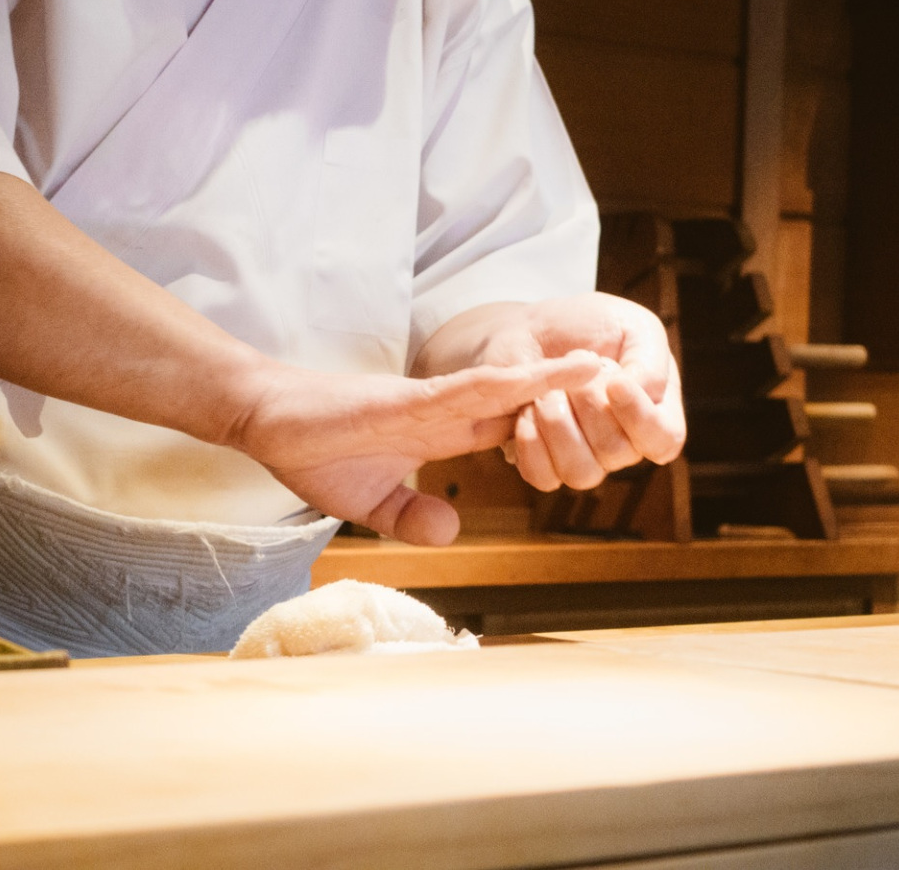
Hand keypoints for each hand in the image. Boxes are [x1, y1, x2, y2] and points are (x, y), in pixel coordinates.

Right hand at [226, 351, 600, 545]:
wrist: (267, 420)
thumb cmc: (315, 453)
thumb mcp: (373, 505)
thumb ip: (413, 515)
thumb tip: (453, 531)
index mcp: (444, 433)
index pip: (514, 429)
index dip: (557, 427)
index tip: (601, 428)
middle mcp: (448, 412)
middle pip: (526, 401)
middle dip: (574, 396)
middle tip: (631, 387)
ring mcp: (431, 401)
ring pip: (509, 386)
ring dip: (558, 377)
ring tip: (609, 366)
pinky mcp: (410, 399)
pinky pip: (469, 389)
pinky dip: (509, 382)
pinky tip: (545, 376)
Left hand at [418, 293, 685, 491]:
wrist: (528, 329)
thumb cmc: (586, 324)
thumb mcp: (630, 324)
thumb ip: (649, 360)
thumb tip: (644, 396)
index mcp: (655, 409)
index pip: (664, 440)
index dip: (641, 419)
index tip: (614, 382)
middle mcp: (624, 442)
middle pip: (618, 452)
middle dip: (589, 403)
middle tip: (572, 363)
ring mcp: (585, 458)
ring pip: (582, 472)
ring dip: (558, 423)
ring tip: (545, 389)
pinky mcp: (546, 463)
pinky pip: (544, 477)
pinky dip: (531, 442)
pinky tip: (526, 411)